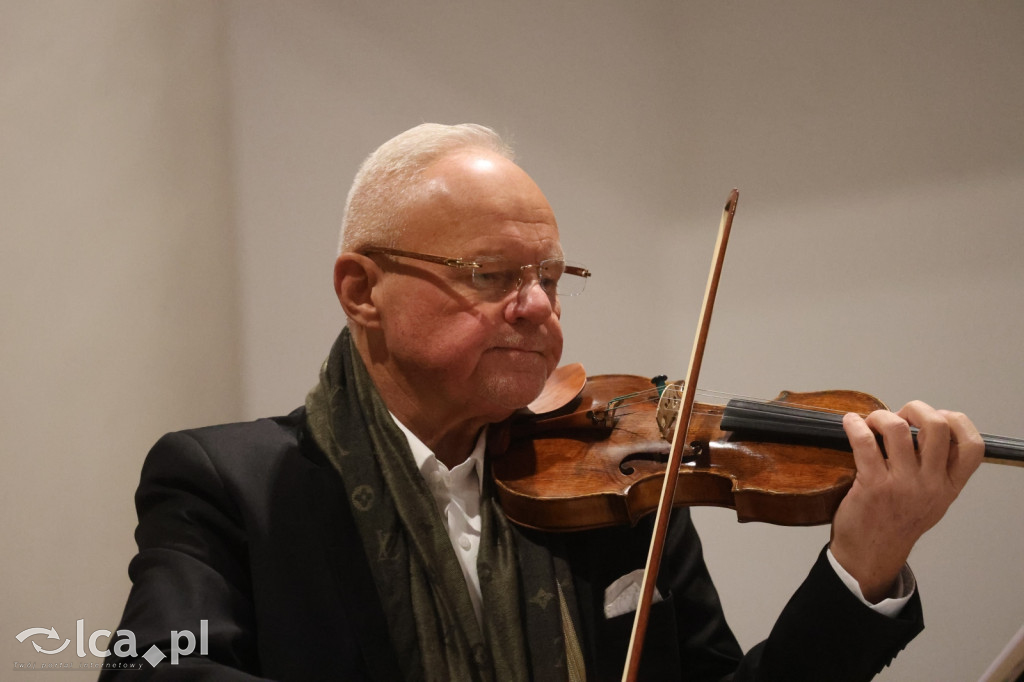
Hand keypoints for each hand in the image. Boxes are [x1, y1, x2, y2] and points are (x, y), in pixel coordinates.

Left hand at [829, 400, 983, 602]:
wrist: (871, 555)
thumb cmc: (897, 524)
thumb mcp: (932, 501)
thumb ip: (937, 471)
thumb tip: (927, 430)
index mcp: (949, 487)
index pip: (973, 447)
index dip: (958, 422)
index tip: (938, 416)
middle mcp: (931, 485)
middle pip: (937, 427)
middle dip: (916, 409)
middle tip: (900, 414)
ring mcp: (902, 485)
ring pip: (898, 429)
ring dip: (881, 416)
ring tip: (872, 422)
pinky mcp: (873, 485)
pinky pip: (865, 442)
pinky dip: (855, 425)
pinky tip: (851, 424)